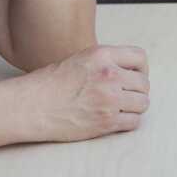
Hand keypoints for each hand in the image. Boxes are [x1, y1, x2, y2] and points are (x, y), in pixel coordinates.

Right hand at [24, 45, 149, 142]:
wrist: (33, 105)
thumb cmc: (51, 83)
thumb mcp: (80, 59)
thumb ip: (106, 61)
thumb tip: (129, 71)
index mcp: (102, 55)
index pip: (140, 57)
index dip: (141, 69)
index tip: (134, 76)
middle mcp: (109, 75)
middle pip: (144, 83)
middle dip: (137, 90)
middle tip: (124, 95)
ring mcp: (109, 99)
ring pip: (143, 103)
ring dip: (134, 107)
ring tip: (119, 108)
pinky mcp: (107, 122)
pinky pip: (134, 122)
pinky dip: (128, 122)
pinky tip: (114, 119)